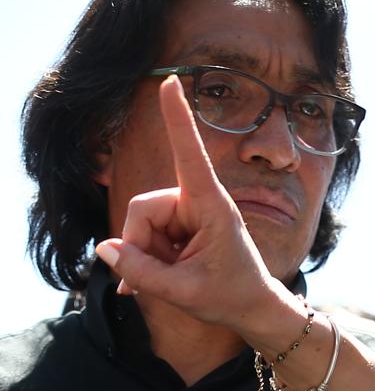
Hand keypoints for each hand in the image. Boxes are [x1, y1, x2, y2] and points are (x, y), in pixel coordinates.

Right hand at [94, 74, 301, 344]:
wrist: (253, 308)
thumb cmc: (231, 297)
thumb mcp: (185, 293)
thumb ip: (141, 273)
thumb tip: (105, 248)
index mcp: (212, 207)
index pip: (190, 156)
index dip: (177, 119)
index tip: (171, 81)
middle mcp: (197, 201)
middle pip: (142, 210)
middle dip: (142, 246)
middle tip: (165, 279)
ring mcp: (184, 211)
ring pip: (138, 225)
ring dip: (147, 257)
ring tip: (175, 277)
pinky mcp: (175, 223)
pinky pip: (141, 236)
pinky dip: (143, 263)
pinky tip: (149, 284)